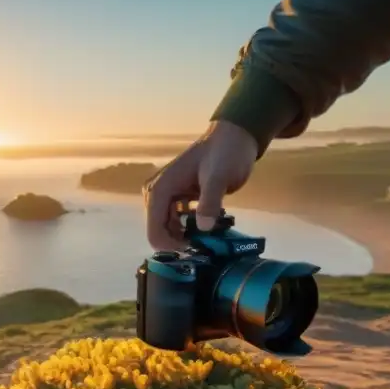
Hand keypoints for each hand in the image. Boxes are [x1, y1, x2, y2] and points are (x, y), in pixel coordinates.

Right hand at [142, 120, 258, 249]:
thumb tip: (203, 229)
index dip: (173, 246)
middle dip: (180, 243)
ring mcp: (168, 198)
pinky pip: (179, 222)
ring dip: (187, 238)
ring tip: (209, 239)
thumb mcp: (219, 176)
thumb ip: (210, 202)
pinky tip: (209, 229)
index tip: (197, 250)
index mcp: (160, 189)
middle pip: (160, 232)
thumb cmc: (226, 153)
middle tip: (206, 247)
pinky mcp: (179, 200)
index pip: (154, 230)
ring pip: (169, 230)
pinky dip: (192, 229)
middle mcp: (157, 195)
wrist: (235, 138)